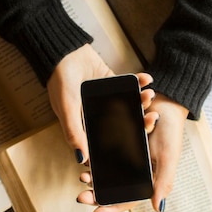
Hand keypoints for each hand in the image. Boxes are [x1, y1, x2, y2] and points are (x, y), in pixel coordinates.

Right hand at [46, 44, 155, 163]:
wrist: (64, 51)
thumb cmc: (60, 82)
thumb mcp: (66, 110)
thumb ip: (73, 132)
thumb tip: (81, 159)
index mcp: (86, 125)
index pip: (107, 140)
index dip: (123, 144)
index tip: (139, 145)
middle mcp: (99, 114)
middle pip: (124, 123)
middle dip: (139, 122)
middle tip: (152, 118)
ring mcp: (108, 99)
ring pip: (129, 104)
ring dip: (142, 101)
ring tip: (149, 95)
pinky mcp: (113, 83)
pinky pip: (129, 85)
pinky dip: (139, 82)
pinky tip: (148, 80)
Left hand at [77, 94, 187, 211]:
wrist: (166, 101)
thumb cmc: (171, 131)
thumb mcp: (168, 157)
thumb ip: (164, 182)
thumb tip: (159, 209)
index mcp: (147, 179)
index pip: (128, 200)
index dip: (111, 209)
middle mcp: (134, 170)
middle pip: (112, 189)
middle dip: (96, 195)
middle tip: (81, 196)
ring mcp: (124, 156)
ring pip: (105, 173)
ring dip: (93, 177)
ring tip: (82, 176)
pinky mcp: (117, 141)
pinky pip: (102, 154)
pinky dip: (94, 158)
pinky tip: (85, 159)